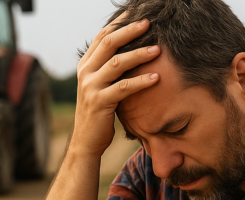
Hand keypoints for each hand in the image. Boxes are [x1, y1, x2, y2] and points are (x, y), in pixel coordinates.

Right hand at [71, 14, 160, 157]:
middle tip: (148, 23)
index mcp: (86, 65)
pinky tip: (156, 77)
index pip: (102, 37)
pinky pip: (123, 88)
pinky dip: (141, 81)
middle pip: (109, 43)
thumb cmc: (99, 113)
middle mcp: (86, 72)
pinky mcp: (100, 102)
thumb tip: (129, 51)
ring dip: (139, 54)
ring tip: (158, 49)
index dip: (120, 23)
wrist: (86, 141)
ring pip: (117, 63)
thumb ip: (109, 69)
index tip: (137, 14)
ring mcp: (91, 87)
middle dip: (129, 31)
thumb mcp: (101, 86)